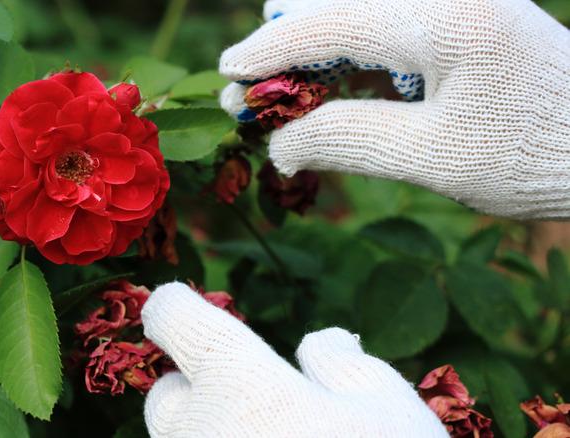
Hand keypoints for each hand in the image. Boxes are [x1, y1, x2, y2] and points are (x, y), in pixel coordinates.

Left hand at [141, 282, 447, 436]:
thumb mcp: (389, 409)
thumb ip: (343, 363)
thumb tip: (318, 344)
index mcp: (239, 383)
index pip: (172, 316)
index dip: (176, 308)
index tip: (182, 309)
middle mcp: (196, 433)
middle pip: (167, 394)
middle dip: (199, 391)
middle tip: (258, 412)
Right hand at [219, 0, 569, 219]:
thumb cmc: (536, 157)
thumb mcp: (435, 159)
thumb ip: (348, 141)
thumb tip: (278, 144)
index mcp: (444, 18)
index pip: (329, 24)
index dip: (269, 51)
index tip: (227, 76)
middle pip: (337, 11)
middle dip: (284, 54)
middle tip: (247, 102)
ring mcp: (456, 5)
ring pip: (357, 18)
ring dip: (313, 58)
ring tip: (280, 102)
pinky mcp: (462, 21)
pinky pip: (385, 31)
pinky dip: (349, 62)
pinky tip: (329, 95)